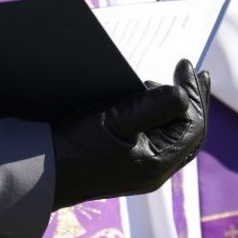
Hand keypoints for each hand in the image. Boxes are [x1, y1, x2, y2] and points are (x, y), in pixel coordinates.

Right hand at [51, 59, 208, 208]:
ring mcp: (142, 167)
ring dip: (175, 107)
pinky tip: (148, 100)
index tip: (187, 66)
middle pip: (189, 132)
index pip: (193, 125)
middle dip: (193, 100)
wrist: (43, 172)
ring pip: (173, 135)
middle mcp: (155, 169)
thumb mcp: (116, 120)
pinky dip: (158, 116)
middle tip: (194, 72)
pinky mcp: (128, 162)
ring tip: (165, 82)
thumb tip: (183, 94)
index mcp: (158, 162)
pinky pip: (155, 138)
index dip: (195, 94)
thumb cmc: (77, 146)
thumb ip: (153, 106)